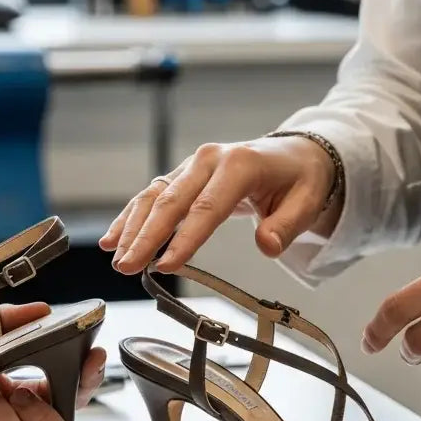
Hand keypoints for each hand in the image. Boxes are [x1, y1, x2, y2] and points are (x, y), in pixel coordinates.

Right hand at [99, 136, 340, 274]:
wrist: (295, 153)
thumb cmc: (300, 179)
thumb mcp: (308, 201)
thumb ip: (287, 225)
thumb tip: (267, 245)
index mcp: (239, 164)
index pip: (207, 207)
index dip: (185, 238)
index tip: (167, 265)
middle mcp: (209, 160)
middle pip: (171, 202)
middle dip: (146, 237)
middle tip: (127, 267)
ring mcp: (192, 166)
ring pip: (154, 197)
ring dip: (132, 229)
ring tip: (116, 258)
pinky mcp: (182, 176)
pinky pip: (152, 196)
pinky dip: (131, 218)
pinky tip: (112, 239)